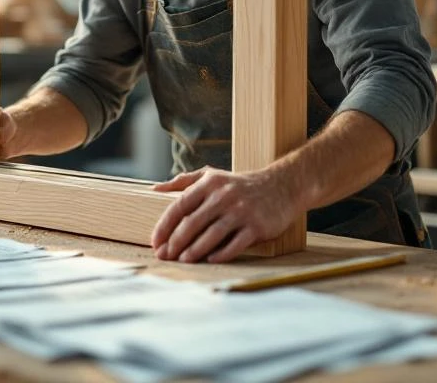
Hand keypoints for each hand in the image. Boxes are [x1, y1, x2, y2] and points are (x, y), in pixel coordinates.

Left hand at [150, 166, 301, 262]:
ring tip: (182, 260)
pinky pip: (235, 244)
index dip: (165, 225)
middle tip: (164, 256)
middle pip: (193, 223)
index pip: (180, 205)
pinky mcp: (257, 226)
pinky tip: (209, 260)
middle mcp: (224, 196)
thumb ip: (184, 181)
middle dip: (175, 242)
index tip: (155, 241)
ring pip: (212, 235)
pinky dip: (221, 254)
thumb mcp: (212, 175)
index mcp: (209, 183)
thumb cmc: (239, 184)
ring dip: (194, 250)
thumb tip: (155, 190)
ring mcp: (241, 211)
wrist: (281, 186)